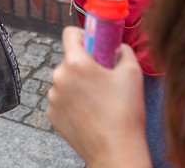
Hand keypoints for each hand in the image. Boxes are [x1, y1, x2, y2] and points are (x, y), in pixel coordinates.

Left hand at [46, 28, 150, 167]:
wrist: (115, 151)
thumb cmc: (125, 113)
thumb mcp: (132, 72)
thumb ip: (122, 50)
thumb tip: (116, 47)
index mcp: (76, 63)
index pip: (70, 33)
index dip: (85, 35)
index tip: (95, 44)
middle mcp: (58, 77)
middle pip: (70, 59)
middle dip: (85, 64)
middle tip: (104, 78)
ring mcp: (53, 97)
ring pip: (65, 80)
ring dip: (78, 84)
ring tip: (99, 100)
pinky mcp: (51, 114)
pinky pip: (61, 98)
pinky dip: (72, 101)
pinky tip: (89, 113)